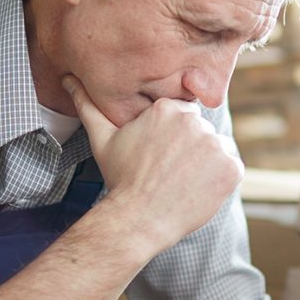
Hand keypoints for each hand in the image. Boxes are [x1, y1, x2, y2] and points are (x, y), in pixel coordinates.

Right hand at [63, 75, 243, 255]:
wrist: (138, 219)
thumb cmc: (120, 179)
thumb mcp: (103, 139)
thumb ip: (89, 105)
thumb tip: (68, 80)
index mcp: (168, 108)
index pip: (181, 115)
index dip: (171, 137)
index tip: (159, 156)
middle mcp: (195, 121)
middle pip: (200, 131)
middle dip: (189, 148)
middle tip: (168, 171)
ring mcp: (216, 144)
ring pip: (216, 148)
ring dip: (205, 163)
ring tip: (181, 181)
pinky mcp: (231, 167)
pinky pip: (231, 168)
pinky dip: (219, 180)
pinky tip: (197, 189)